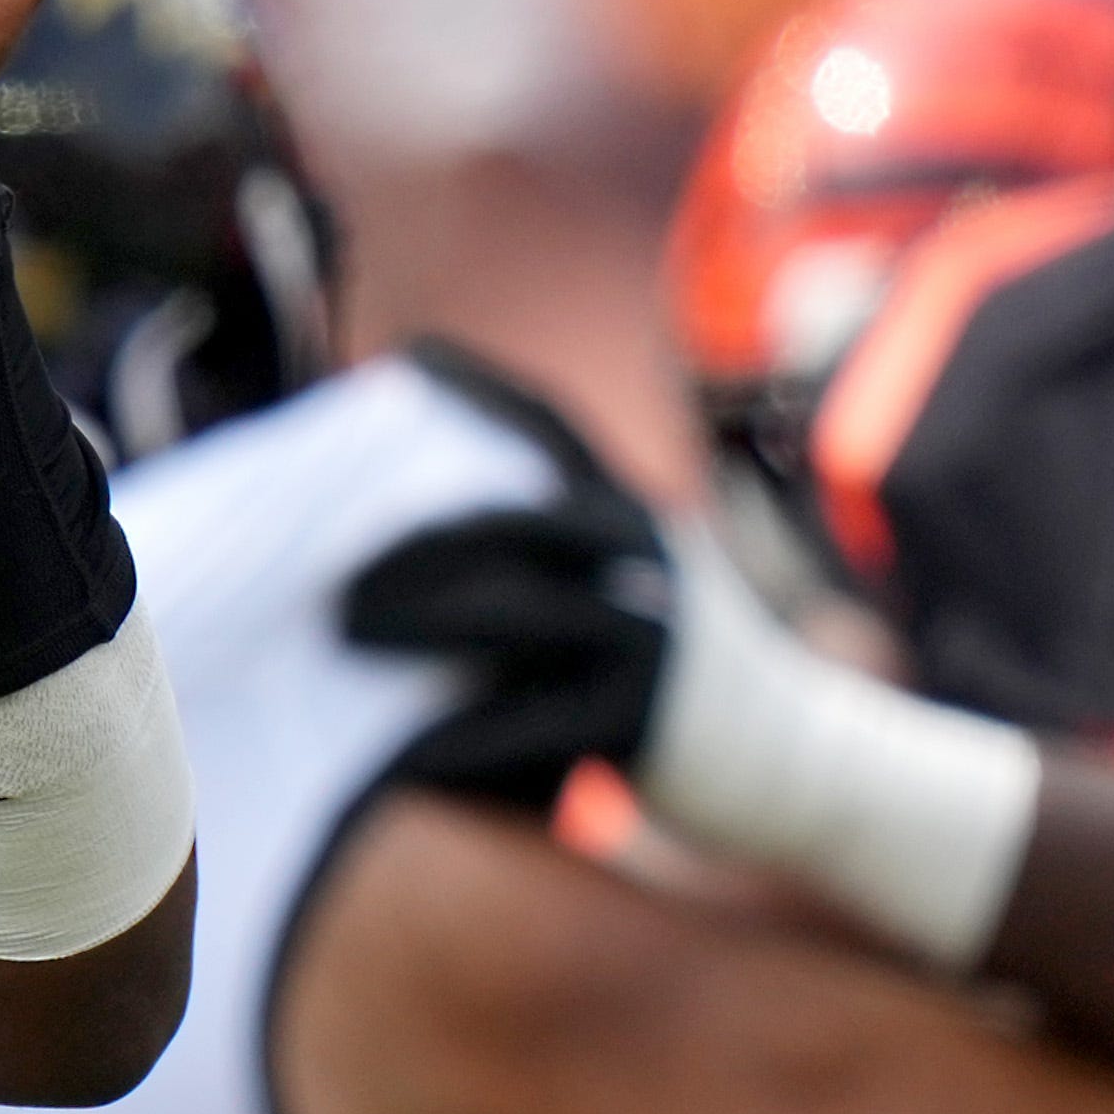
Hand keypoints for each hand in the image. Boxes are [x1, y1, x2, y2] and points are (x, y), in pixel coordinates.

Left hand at [341, 386, 680, 809]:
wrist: (788, 757)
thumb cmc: (658, 665)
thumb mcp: (625, 581)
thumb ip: (544, 547)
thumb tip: (397, 524)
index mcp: (631, 516)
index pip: (550, 429)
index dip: (479, 387)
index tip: (404, 356)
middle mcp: (645, 560)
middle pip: (517, 521)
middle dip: (416, 532)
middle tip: (325, 552)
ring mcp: (651, 639)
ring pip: (523, 617)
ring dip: (424, 624)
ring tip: (342, 635)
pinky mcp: (645, 723)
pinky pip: (533, 727)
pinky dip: (460, 738)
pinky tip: (393, 751)